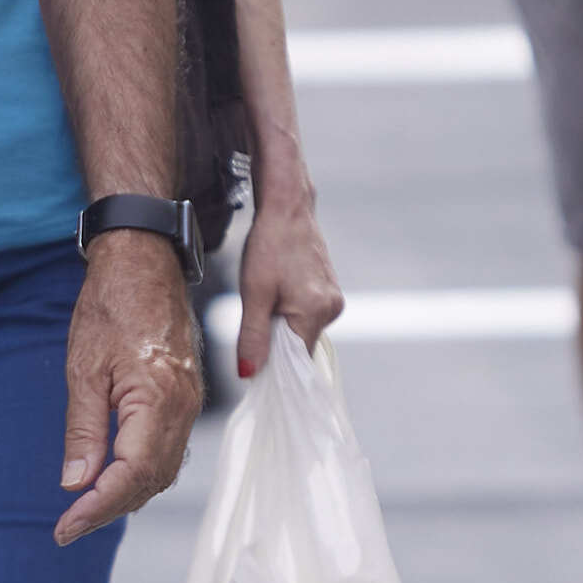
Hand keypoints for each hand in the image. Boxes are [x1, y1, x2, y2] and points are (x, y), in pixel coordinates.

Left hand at [51, 233, 204, 545]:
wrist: (144, 263)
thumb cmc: (111, 305)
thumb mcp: (83, 368)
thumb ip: (83, 430)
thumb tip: (75, 483)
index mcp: (158, 398)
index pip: (131, 474)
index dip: (97, 507)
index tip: (65, 527)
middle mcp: (183, 407)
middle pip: (150, 480)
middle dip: (109, 509)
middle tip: (68, 527)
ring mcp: (189, 403)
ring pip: (163, 470)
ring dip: (126, 495)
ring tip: (85, 511)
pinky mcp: (186, 398)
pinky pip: (169, 451)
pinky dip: (142, 473)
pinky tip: (114, 477)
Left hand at [231, 193, 344, 380]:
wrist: (287, 207)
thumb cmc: (268, 245)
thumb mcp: (253, 293)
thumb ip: (253, 336)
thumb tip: (249, 374)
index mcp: (315, 312)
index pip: (297, 362)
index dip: (274, 367)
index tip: (254, 365)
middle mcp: (331, 308)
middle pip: (300, 346)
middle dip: (276, 344)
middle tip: (255, 321)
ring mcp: (333, 298)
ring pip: (303, 330)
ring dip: (282, 326)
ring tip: (266, 298)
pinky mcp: (330, 289)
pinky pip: (308, 314)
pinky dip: (290, 312)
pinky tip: (277, 291)